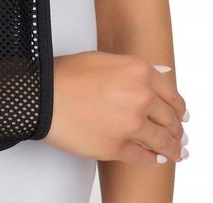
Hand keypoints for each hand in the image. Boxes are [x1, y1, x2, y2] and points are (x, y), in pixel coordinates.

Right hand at [41, 51, 187, 165]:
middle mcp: (139, 97)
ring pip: (162, 141)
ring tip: (173, 151)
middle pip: (170, 118)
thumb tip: (163, 74)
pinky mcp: (116, 147)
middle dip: (175, 128)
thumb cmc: (64, 75)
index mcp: (138, 71)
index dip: (178, 106)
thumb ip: (134, 69)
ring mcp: (130, 124)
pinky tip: (154, 159)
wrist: (41, 95)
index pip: (171, 93)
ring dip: (170, 147)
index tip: (179, 113)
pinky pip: (143, 158)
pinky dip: (151, 159)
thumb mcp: (102, 59)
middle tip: (177, 133)